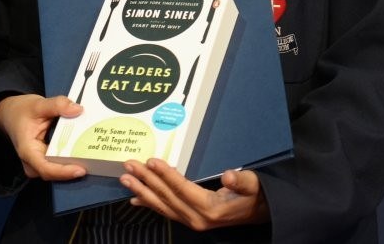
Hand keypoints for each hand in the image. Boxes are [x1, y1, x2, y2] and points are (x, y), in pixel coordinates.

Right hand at [0, 94, 87, 180]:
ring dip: (73, 165)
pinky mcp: (44, 161)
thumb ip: (57, 105)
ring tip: (93, 158)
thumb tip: (78, 109)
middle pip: (54, 173)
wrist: (10, 114)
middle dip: (73, 169)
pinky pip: (58, 165)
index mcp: (27, 151)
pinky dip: (70, 161)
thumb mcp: (38, 104)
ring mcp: (38, 164)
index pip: (46, 168)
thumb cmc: (22, 111)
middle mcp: (32, 163)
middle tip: (95, 161)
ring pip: (57, 171)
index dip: (64, 172)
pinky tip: (84, 153)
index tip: (81, 169)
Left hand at [120, 160, 268, 231]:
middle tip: (129, 166)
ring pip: (162, 206)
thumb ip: (242, 181)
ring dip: (142, 192)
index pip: (183, 189)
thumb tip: (230, 176)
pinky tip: (135, 199)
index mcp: (210, 208)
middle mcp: (197, 218)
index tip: (151, 161)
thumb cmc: (254, 195)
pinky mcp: (189, 219)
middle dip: (146, 181)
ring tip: (126, 179)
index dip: (166, 175)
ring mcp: (191, 221)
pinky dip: (149, 204)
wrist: (257, 213)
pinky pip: (165, 212)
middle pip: (167, 197)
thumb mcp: (253, 185)